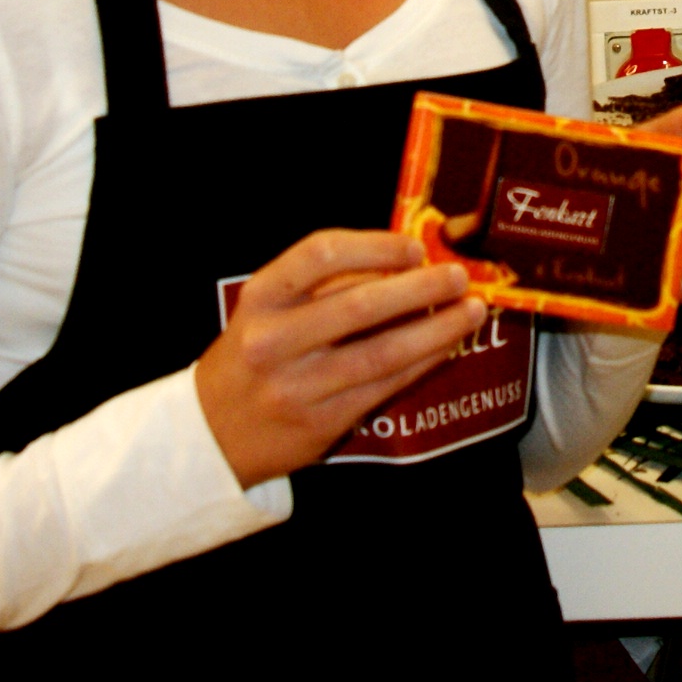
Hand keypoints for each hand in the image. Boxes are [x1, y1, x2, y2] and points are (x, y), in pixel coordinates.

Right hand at [193, 229, 486, 487]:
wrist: (210, 435)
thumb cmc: (252, 356)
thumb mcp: (268, 309)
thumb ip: (324, 284)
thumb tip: (406, 259)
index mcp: (261, 298)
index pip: (320, 254)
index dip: (375, 246)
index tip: (413, 247)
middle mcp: (274, 340)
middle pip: (359, 306)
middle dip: (419, 288)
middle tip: (458, 276)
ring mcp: (297, 386)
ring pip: (380, 353)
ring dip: (436, 330)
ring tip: (471, 311)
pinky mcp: (321, 422)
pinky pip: (384, 387)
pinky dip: (422, 362)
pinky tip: (446, 346)